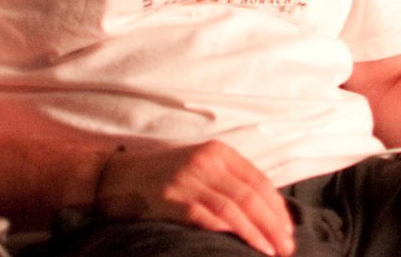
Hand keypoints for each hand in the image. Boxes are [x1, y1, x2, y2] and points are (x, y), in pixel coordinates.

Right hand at [95, 141, 294, 255]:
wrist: (112, 179)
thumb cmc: (160, 178)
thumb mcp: (198, 169)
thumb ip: (228, 182)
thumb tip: (264, 213)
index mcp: (218, 152)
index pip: (259, 181)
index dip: (277, 209)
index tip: (288, 231)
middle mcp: (205, 162)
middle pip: (250, 196)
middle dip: (273, 225)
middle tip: (287, 248)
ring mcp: (187, 180)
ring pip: (234, 208)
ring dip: (257, 233)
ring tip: (271, 252)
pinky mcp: (171, 199)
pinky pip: (207, 217)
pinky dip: (230, 232)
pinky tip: (243, 245)